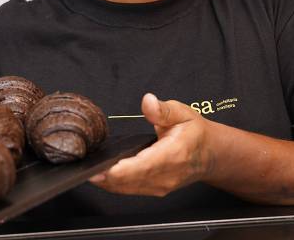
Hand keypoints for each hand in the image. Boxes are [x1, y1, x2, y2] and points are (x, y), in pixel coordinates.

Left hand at [89, 93, 213, 196]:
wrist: (210, 154)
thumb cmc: (194, 133)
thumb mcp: (182, 113)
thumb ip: (163, 109)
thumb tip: (148, 101)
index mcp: (173, 154)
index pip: (144, 166)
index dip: (121, 169)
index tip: (102, 168)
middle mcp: (166, 175)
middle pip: (130, 180)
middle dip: (105, 175)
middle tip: (83, 167)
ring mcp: (160, 186)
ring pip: (127, 188)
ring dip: (106, 181)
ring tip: (87, 170)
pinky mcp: (154, 190)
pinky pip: (129, 190)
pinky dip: (112, 184)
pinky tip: (100, 174)